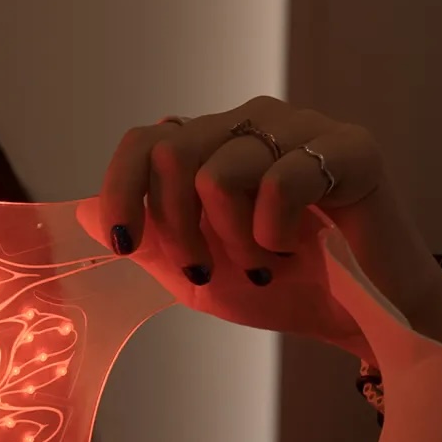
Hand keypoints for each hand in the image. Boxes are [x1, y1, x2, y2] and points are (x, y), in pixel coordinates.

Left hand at [90, 96, 441, 357]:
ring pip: (220, 172)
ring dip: (232, 241)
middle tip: (205, 271)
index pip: (144, 141)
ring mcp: (300, 128)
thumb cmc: (281, 288)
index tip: (122, 243)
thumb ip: (146, 243)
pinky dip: (275, 233)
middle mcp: (250, 124)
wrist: (359, 317)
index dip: (120, 190)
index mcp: (211, 146)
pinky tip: (298, 248)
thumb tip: (82, 212)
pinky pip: (280, 182)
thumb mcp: (197, 276)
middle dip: (177, 229)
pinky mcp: (350, 147)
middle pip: (171, 153)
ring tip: (262, 266)